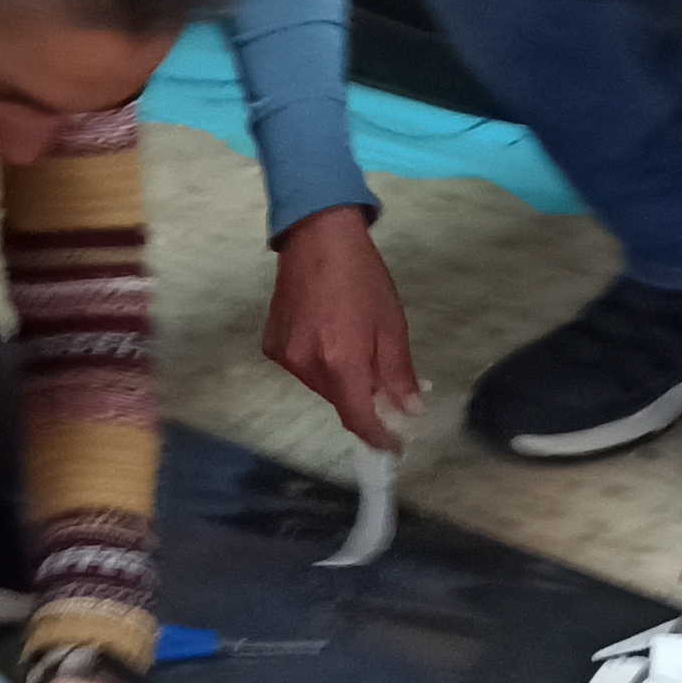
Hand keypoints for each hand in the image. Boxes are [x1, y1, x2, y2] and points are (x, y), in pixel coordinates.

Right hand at [263, 207, 421, 449]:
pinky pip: (301, 368)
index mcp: (341, 362)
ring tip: (351, 342)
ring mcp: (285, 356)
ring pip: (320, 385)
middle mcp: (307, 365)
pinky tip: (325, 333)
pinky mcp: (271, 344)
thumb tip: (409, 410)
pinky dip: (317, 362)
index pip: (357, 419)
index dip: (377, 437)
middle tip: (379, 372)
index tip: (393, 445)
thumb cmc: (362, 277)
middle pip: (339, 400)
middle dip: (362, 397)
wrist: (317, 237)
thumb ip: (399, 374)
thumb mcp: (391, 324)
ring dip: (340, 378)